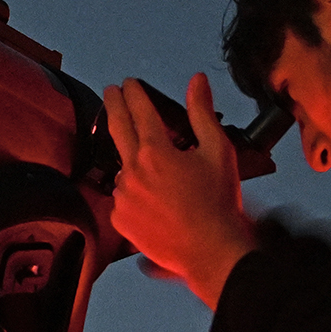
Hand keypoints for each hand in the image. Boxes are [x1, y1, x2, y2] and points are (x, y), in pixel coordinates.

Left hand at [102, 73, 259, 309]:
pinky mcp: (120, 220)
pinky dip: (134, 193)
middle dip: (114, 105)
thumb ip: (201, 112)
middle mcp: (133, 171)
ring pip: (123, 168)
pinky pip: (123, 197)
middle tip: (111, 92)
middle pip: (117, 128)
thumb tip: (196, 80)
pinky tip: (154, 200)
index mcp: (156, 151)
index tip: (128, 83)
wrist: (211, 251)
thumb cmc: (219, 202)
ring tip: (157, 172)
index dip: (133, 92)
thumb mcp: (217, 150)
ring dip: (134, 162)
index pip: (139, 110)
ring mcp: (123, 197)